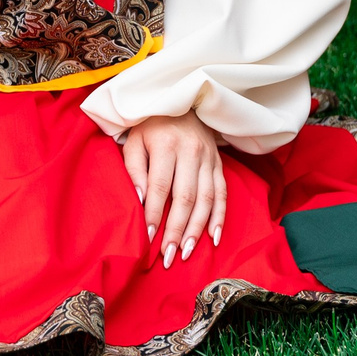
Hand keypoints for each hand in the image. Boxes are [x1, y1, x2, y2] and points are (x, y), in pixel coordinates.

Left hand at [121, 112, 228, 267]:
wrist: (182, 99)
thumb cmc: (150, 125)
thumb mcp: (134, 140)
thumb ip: (134, 169)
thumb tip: (141, 201)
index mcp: (167, 145)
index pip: (161, 187)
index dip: (155, 214)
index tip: (148, 238)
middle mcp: (191, 152)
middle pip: (185, 198)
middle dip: (176, 230)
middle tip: (168, 257)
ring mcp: (208, 158)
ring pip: (206, 200)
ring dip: (197, 230)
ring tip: (185, 252)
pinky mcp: (218, 163)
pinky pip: (222, 194)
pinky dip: (219, 218)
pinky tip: (213, 238)